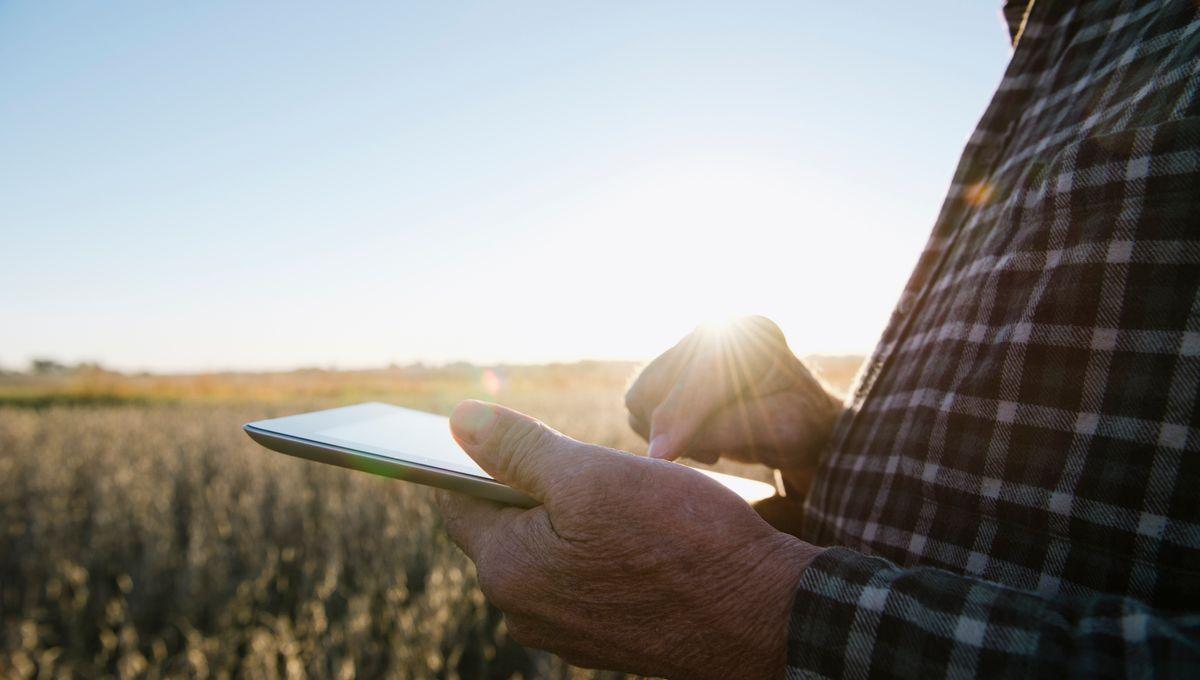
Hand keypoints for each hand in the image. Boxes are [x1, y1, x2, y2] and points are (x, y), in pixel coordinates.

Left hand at [437, 400, 818, 678]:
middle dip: (536, 489)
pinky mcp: (607, 640)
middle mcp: (525, 613)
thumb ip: (518, 448)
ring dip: (571, 519)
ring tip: (625, 501)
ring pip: (547, 552)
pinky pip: (583, 580)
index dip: (478, 459)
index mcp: (507, 571)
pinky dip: (600, 551)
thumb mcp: (593, 476)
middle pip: (505, 527)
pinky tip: (644, 537)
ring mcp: (567, 632)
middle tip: (592, 466)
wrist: (765, 615)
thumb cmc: (683, 539)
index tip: (512, 433)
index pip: (457, 501)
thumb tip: (459, 418)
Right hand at [625, 317, 840, 482]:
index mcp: (753, 335)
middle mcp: (715, 328)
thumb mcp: (776, 431)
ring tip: (709, 444)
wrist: (802, 419)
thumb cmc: (799, 426)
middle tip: (711, 454)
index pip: (699, 377)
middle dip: (674, 427)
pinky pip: (641, 402)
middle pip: (656, 384)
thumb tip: (656, 451)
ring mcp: (691, 345)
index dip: (679, 417)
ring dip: (665, 430)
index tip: (661, 456)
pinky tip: (698, 434)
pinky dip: (661, 427)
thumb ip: (717, 432)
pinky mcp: (673, 365)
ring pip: (642, 395)